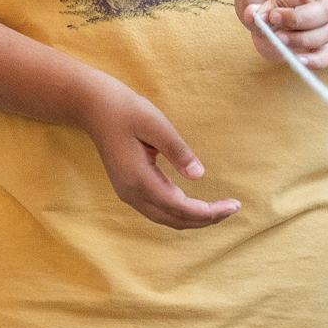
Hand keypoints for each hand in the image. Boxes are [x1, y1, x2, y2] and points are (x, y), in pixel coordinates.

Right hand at [78, 80, 238, 229]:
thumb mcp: (156, 125)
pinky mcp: (128, 188)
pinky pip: (157, 210)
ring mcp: (127, 193)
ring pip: (165, 218)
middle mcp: (132, 193)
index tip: (234, 206)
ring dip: (192, 219)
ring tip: (219, 210)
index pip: (180, 207)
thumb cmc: (126, 111)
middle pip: (174, 219)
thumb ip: (178, 151)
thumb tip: (199, 176)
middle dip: (205, 219)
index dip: (209, 212)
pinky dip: (179, 213)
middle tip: (233, 209)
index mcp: (139, 179)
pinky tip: (194, 206)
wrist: (94, 108)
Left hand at [239, 0, 327, 67]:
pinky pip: (326, 56)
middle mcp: (319, 4)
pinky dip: (315, 60)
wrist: (272, 14)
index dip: (286, 5)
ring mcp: (323, 26)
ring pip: (325, 34)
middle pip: (324, 12)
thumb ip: (252, 2)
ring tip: (279, 42)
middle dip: (298, 21)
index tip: (270, 15)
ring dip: (302, 40)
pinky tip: (298, 61)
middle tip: (275, 29)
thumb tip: (254, 15)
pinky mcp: (320, 47)